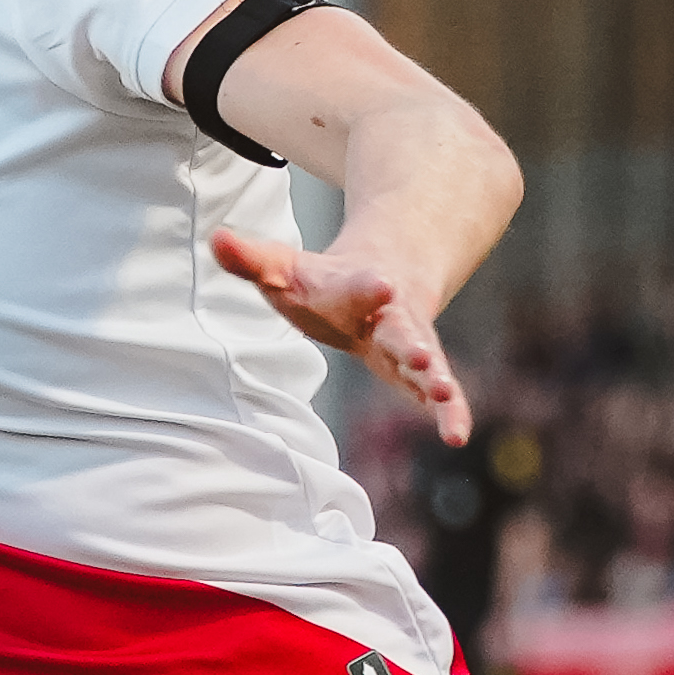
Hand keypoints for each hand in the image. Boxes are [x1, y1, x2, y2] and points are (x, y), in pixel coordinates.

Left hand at [209, 227, 470, 445]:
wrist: (385, 277)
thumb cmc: (324, 285)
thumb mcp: (285, 269)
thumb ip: (251, 259)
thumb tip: (216, 239)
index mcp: (355, 290)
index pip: (357, 289)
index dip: (365, 287)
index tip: (380, 283)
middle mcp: (390, 317)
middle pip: (400, 330)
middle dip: (409, 342)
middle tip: (420, 354)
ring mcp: (411, 345)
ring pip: (427, 363)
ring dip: (435, 379)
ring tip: (442, 395)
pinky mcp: (422, 374)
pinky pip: (441, 394)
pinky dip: (451, 412)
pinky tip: (457, 435)